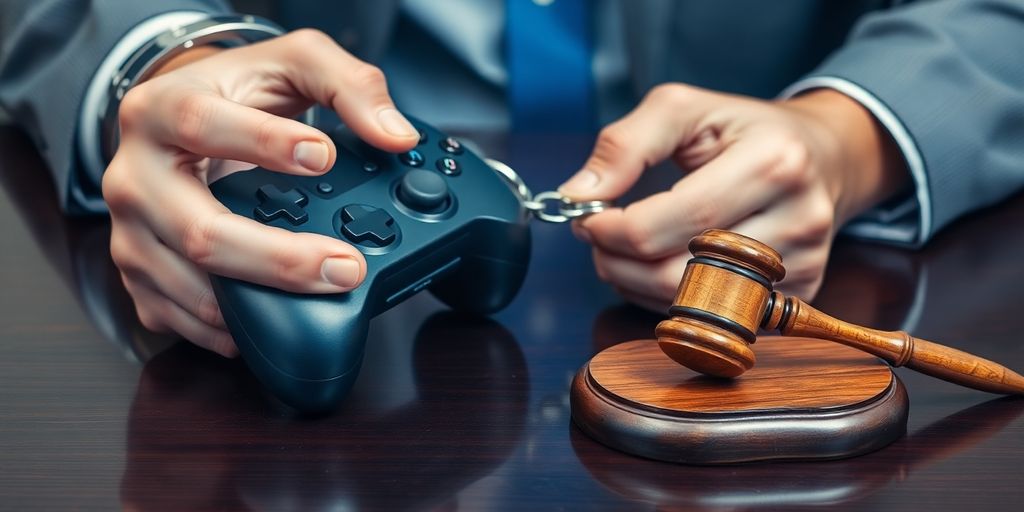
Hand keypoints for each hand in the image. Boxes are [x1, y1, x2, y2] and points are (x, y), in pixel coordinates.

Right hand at [103, 30, 419, 355]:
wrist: (182, 124)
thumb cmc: (236, 94)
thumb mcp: (292, 61)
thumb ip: (349, 85)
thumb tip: (395, 135)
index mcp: (159, 109)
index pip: (201, 125)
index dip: (263, 144)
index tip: (324, 157)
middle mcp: (134, 175)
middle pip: (200, 231)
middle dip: (280, 259)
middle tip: (345, 265)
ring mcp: (131, 233)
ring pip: (192, 284)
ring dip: (264, 302)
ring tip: (326, 290)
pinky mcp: (140, 278)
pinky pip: (178, 319)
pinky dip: (230, 330)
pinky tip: (274, 318)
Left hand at [560, 84, 906, 311]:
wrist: (825, 156)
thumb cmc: (746, 130)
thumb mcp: (683, 109)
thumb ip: (624, 145)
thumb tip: (579, 194)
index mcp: (774, 162)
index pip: (675, 221)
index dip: (615, 229)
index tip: (588, 219)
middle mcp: (799, 218)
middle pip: (680, 271)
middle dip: (619, 261)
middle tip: (597, 239)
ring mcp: (804, 265)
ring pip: (692, 303)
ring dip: (637, 284)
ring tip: (623, 253)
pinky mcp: (799, 296)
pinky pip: (713, 316)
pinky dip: (670, 300)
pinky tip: (662, 268)